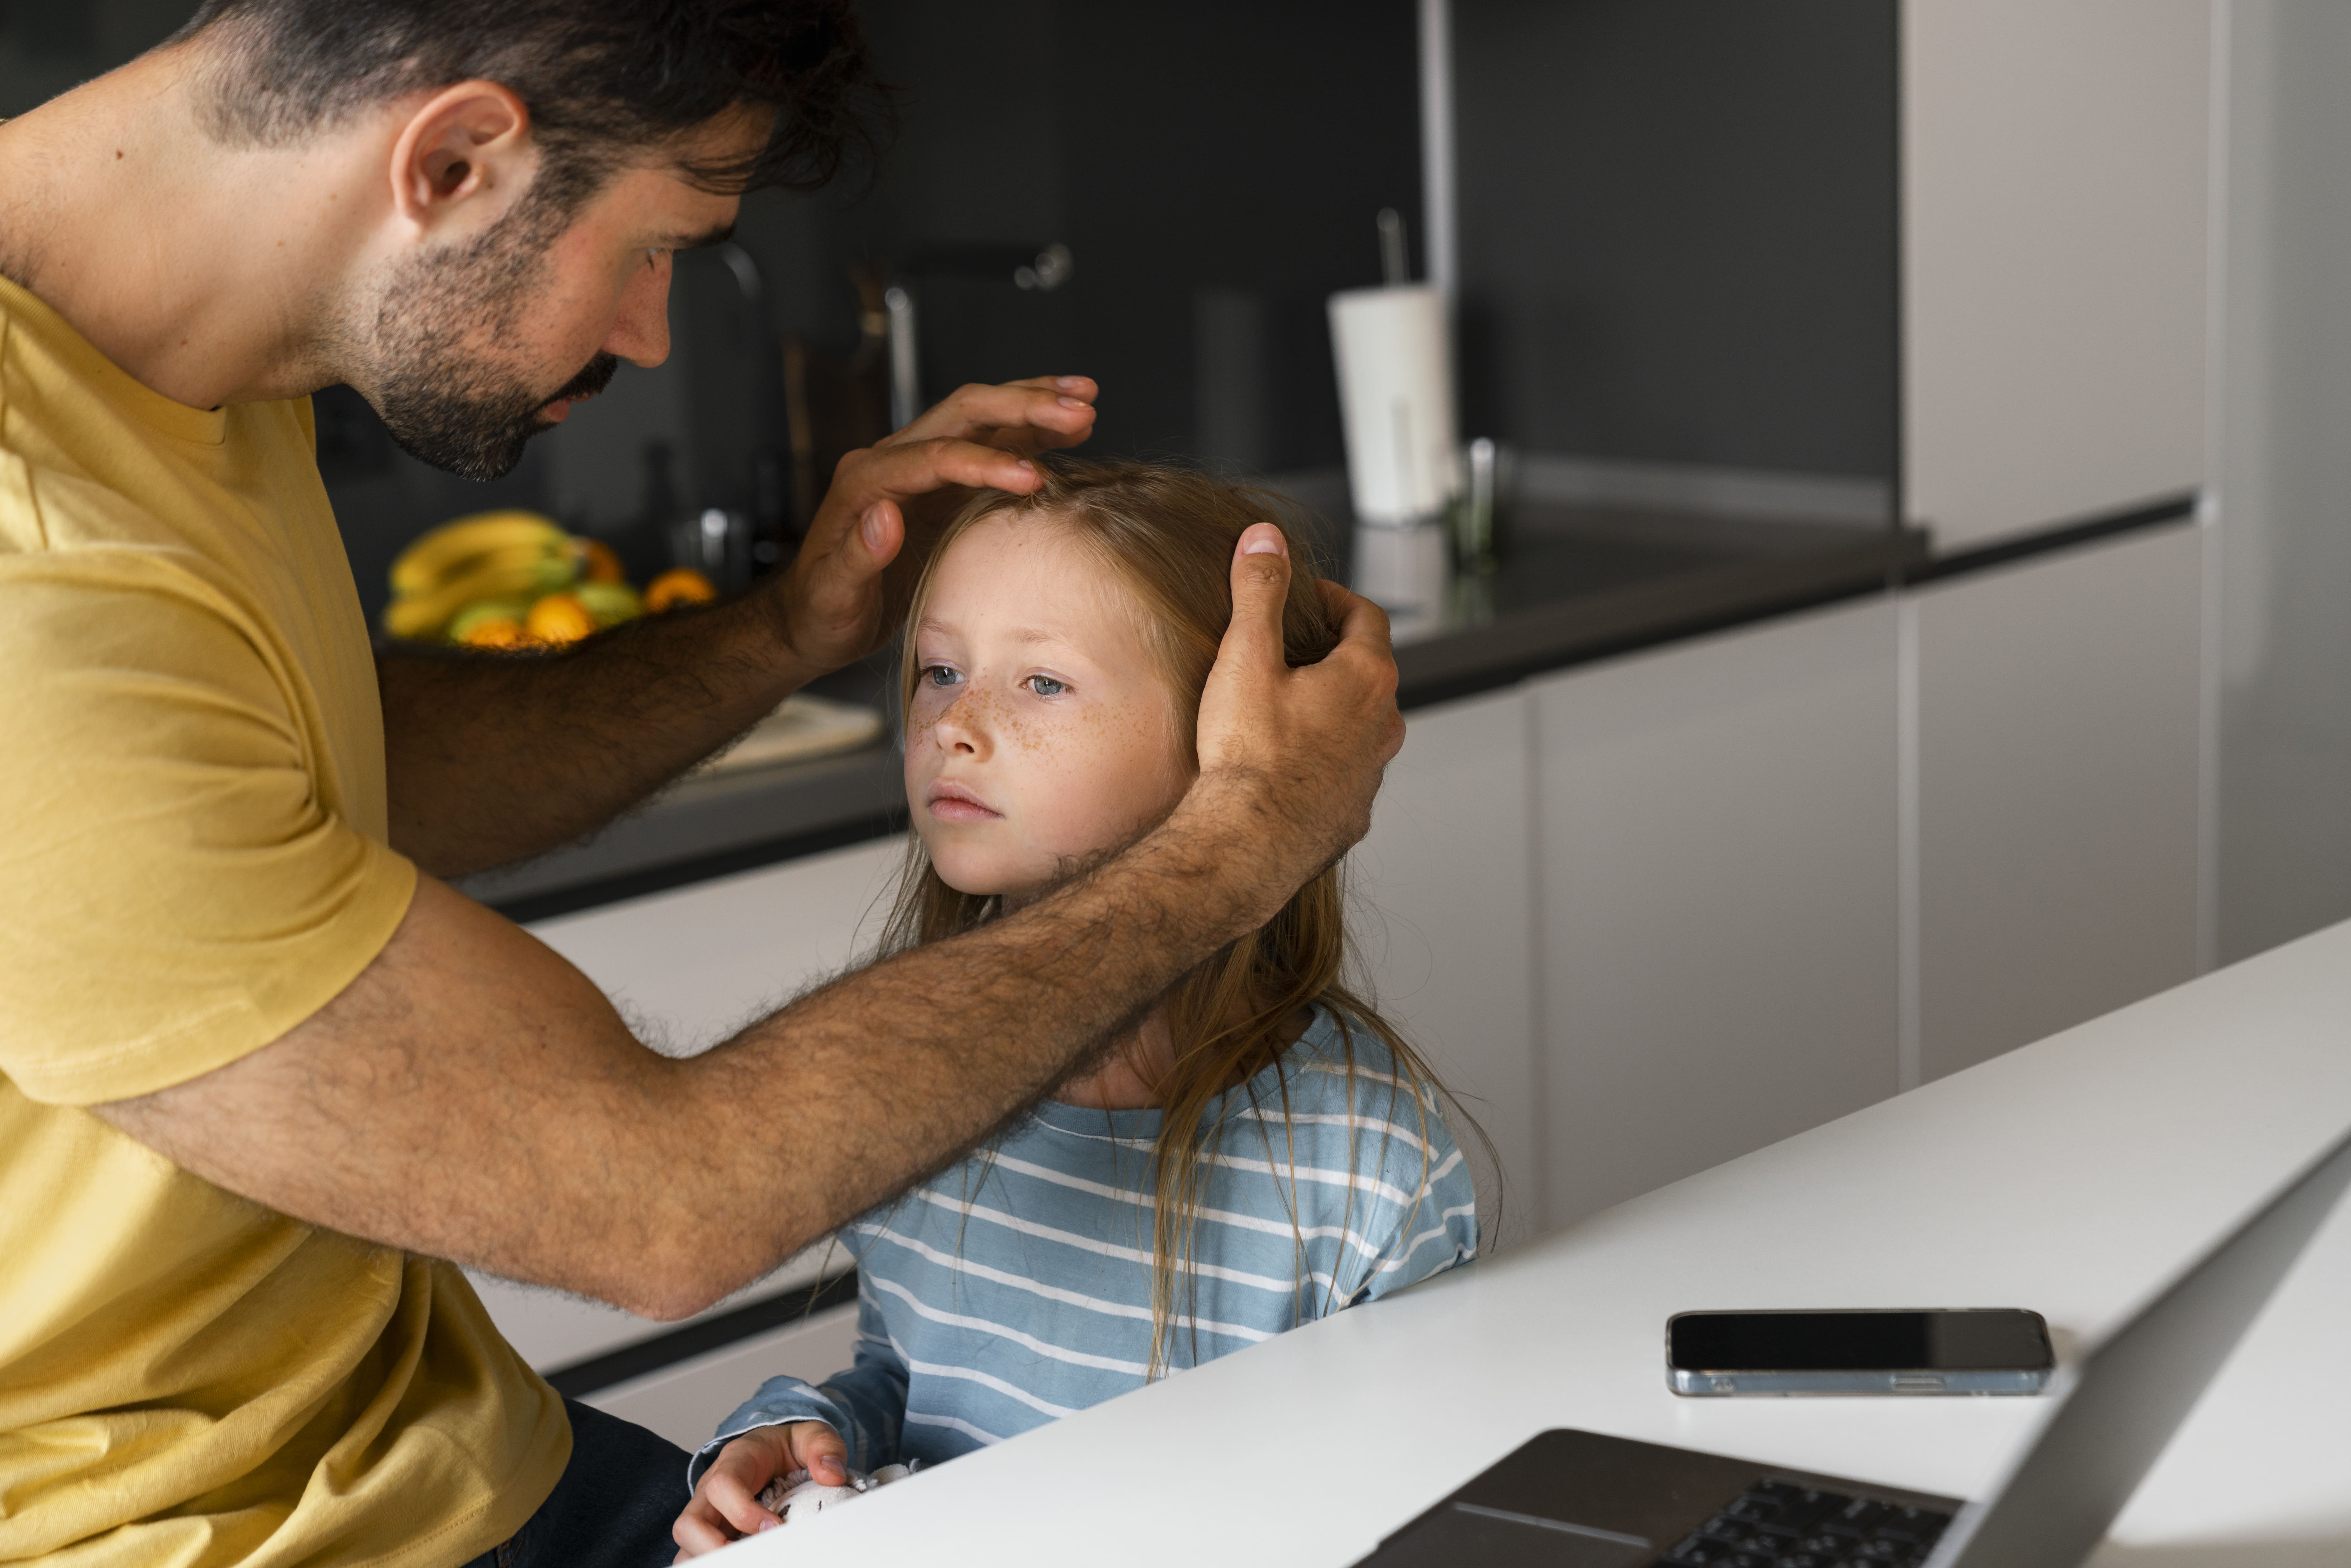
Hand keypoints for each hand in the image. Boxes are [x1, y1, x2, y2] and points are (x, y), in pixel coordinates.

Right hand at [671, 1421, 851, 1557]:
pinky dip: (714, 1564)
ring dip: (712, 1561)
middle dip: (714, 1548)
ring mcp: (707, 1517)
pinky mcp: (710, 1536)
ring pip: (686, 1548)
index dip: (743, 1512)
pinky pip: (695, 1557)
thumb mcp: (810, 1436)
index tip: (774, 1527)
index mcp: (734, 1462)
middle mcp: (710, 1491)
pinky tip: (745, 1563)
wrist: (773, 1452)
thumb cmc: (787, 1447)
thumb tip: (832, 1475)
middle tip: (754, 1557)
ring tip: (750, 1563)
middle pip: (688, 1524)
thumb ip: (824, 1447)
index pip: (722, 1486)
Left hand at [767, 375, 1098, 677]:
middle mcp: (893, 461)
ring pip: (981, 420)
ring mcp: (920, 470)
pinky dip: (1030, 436)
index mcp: (865, 481)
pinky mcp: (942, 487)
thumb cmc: (820, 610)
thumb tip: (883, 515)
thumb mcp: (832, 594)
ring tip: (1085, 400)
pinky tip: (1067, 432)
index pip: (934, 456)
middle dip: (1023, 406)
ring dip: (1034, 407)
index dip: (984, 462)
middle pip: (964, 414)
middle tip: (1078, 408)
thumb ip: (855, 555)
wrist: (812, 617)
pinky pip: (989, 447)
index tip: (1030, 477)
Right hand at [1191, 524, 1403, 915]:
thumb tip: (1265, 539)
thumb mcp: (1247, 657)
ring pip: (1362, 725)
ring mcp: (1372, 773)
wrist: (1248, 845)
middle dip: (1334, 653)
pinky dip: (1325, 757)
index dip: (1336, 600)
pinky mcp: (1353, 812)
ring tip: (1288, 706)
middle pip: (1370, 671)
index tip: (1307, 598)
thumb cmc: (1248, 756)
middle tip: (1294, 647)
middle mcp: (1383, 725)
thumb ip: (1259, 591)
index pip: (1366, 617)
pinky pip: (1347, 771)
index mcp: (1366, 679)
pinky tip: (1287, 763)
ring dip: (1333, 709)